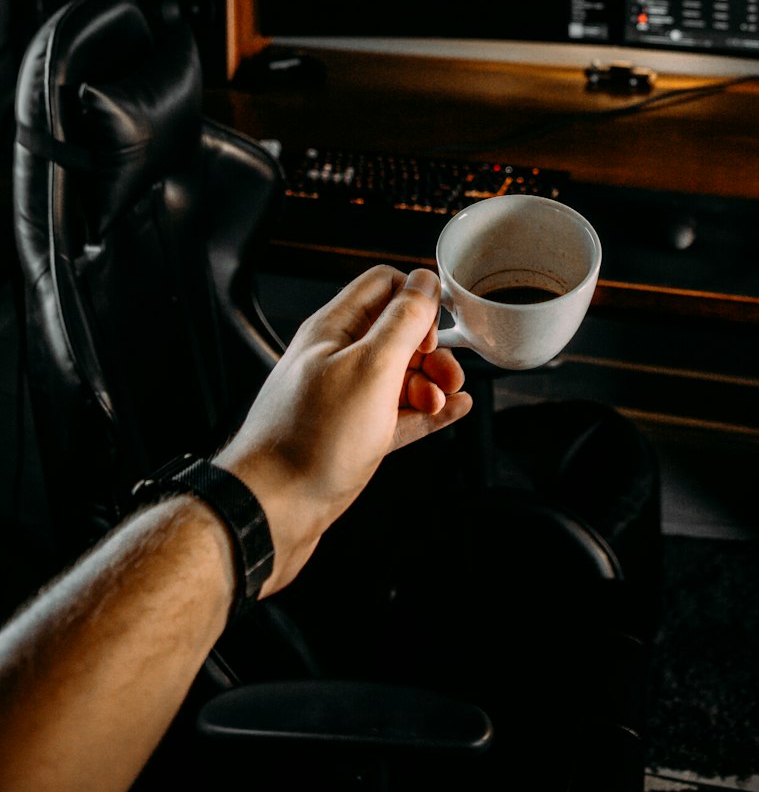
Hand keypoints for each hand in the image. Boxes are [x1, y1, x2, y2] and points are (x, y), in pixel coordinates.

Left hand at [217, 265, 469, 592]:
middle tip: (447, 374)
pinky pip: (399, 414)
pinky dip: (428, 412)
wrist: (272, 510)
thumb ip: (402, 322)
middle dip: (431, 350)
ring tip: (444, 401)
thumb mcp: (370, 369)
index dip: (416, 299)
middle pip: (396, 333)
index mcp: (334, 330)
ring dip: (432, 383)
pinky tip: (453, 411)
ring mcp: (346, 399)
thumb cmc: (311, 440)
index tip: (436, 328)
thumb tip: (426, 281)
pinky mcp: (354, 436)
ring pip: (401, 376)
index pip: (382, 286)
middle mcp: (338, 359)